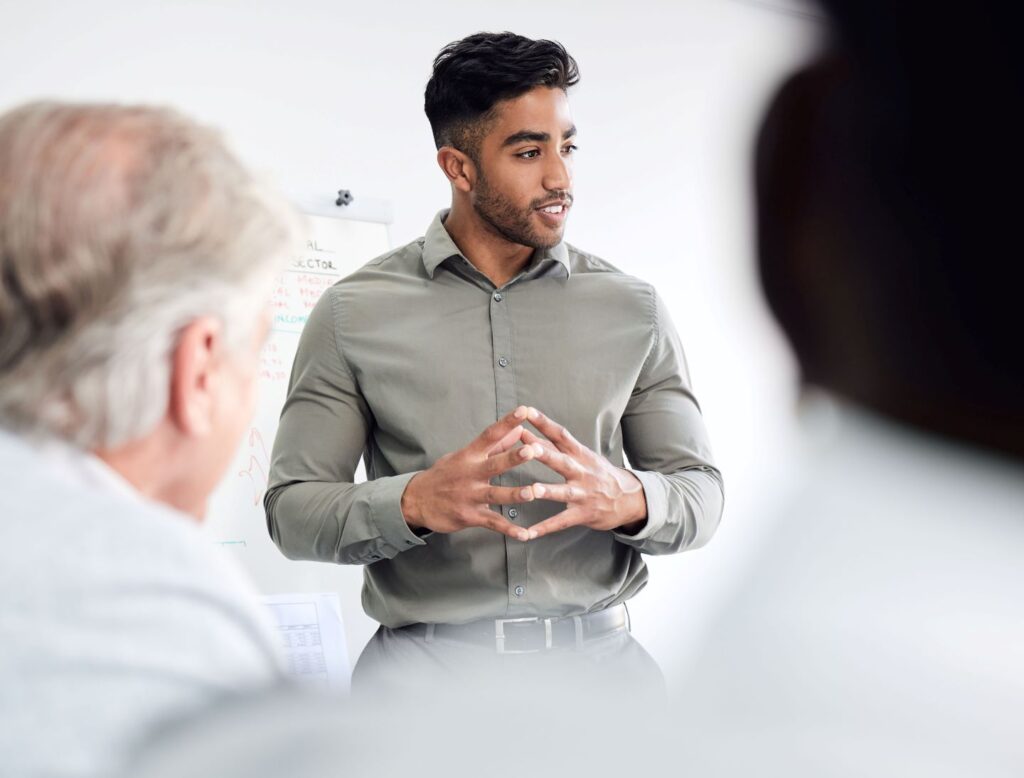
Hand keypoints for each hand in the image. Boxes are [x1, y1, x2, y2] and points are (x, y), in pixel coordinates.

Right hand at [400, 406, 543, 541]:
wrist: (416, 500)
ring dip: (515, 494)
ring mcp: (470, 496)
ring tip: (533, 493)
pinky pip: (493, 523)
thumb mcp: (465, 455)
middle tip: (533, 450)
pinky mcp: (470, 516)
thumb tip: (518, 430)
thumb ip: (495, 445)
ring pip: (496, 495)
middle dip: (513, 458)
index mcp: (469, 456)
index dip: (506, 423)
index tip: (523, 411)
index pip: (490, 435)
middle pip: (495, 464)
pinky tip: (525, 534)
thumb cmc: (446, 475)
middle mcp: (470, 474)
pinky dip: (509, 529)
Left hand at [523, 409, 647, 539]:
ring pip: (563, 492)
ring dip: (547, 491)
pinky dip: (544, 528)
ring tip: (530, 491)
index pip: (561, 435)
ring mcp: (583, 494)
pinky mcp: (583, 514)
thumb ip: (555, 448)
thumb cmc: (598, 473)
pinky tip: (527, 533)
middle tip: (528, 446)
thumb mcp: (583, 456)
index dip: (544, 423)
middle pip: (561, 461)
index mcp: (580, 455)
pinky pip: (561, 522)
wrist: (630, 499)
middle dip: (545, 454)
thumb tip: (527, 433)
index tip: (526, 411)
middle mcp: (581, 472)